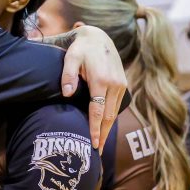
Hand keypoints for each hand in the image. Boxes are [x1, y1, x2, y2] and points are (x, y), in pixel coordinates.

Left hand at [62, 26, 127, 148]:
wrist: (99, 37)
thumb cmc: (81, 48)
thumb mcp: (71, 58)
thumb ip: (68, 75)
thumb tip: (67, 94)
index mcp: (101, 80)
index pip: (98, 110)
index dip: (95, 128)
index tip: (93, 142)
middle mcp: (114, 84)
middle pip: (109, 115)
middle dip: (103, 134)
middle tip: (96, 151)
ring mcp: (121, 85)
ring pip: (115, 112)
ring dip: (108, 128)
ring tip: (100, 144)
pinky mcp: (123, 84)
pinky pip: (117, 106)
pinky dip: (111, 118)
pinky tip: (105, 128)